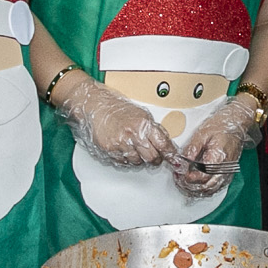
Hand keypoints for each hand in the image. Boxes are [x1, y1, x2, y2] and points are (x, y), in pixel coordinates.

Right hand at [50, 70, 173, 166]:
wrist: (94, 105)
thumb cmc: (116, 108)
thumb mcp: (140, 113)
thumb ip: (152, 129)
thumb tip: (164, 143)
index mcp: (143, 123)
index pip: (163, 144)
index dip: (170, 153)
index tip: (173, 158)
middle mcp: (133, 134)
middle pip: (152, 157)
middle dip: (156, 159)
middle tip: (155, 156)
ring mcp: (121, 143)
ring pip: (138, 162)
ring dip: (140, 159)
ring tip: (135, 149)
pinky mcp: (110, 150)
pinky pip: (124, 162)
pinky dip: (127, 159)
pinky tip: (125, 150)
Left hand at [172, 94, 262, 195]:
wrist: (236, 123)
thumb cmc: (221, 126)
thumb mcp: (202, 134)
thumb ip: (192, 149)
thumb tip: (182, 161)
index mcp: (219, 157)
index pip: (203, 176)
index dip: (190, 178)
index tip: (180, 174)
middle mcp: (225, 167)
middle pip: (208, 186)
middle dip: (191, 187)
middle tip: (179, 181)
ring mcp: (228, 171)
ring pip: (212, 189)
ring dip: (197, 190)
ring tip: (185, 183)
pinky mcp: (228, 172)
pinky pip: (217, 186)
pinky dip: (205, 188)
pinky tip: (196, 185)